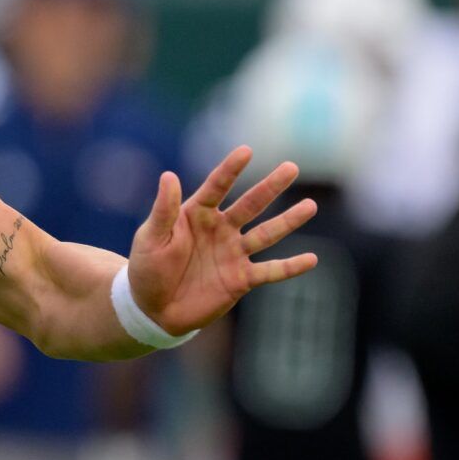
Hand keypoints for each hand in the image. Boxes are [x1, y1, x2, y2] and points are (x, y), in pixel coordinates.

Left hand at [127, 145, 318, 335]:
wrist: (152, 309)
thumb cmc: (147, 268)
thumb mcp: (151, 238)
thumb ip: (163, 210)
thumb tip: (169, 175)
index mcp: (196, 215)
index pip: (217, 187)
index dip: (231, 170)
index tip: (246, 151)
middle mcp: (220, 230)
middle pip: (250, 205)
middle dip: (270, 187)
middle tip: (291, 167)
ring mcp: (233, 254)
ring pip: (266, 234)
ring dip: (288, 221)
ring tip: (310, 206)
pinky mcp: (241, 279)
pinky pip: (270, 271)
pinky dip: (290, 267)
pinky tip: (312, 259)